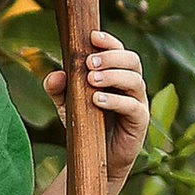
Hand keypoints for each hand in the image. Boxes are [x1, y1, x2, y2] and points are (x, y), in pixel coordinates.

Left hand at [46, 29, 149, 181]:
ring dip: (113, 76)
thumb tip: (55, 75)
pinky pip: (133, 106)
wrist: (95, 158)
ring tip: (91, 80)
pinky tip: (97, 99)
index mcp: (117, 74)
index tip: (92, 36)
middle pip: (132, 60)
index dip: (109, 41)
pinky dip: (115, 100)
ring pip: (135, 80)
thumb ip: (58, 89)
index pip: (119, 50)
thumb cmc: (85, 124)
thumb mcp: (66, 105)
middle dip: (111, 57)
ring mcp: (138, 102)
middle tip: (89, 62)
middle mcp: (131, 85)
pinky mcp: (139, 121)